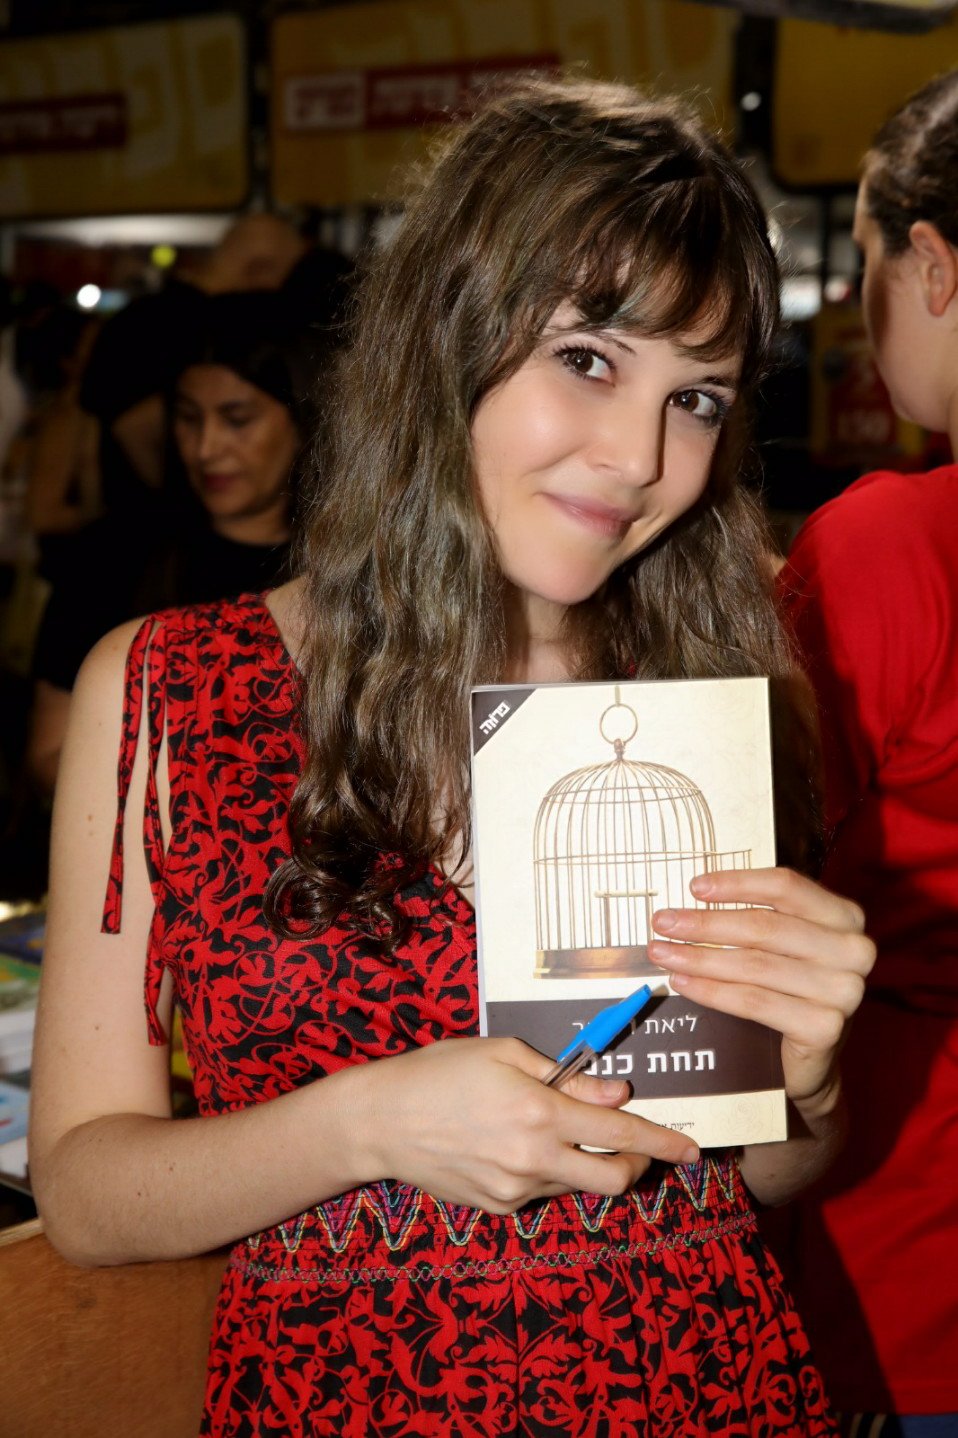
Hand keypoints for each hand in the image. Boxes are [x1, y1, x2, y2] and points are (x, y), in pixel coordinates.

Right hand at [362, 1036, 699, 1214]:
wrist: (380, 1120)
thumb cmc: (441, 1072)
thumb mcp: (504, 1054)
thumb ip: (569, 1076)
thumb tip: (617, 1091)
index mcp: (540, 1112)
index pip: (621, 1131)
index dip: (664, 1142)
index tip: (693, 1149)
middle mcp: (533, 1158)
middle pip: (614, 1180)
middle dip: (637, 1167)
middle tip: (634, 1148)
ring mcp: (514, 1190)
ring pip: (576, 1185)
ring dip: (582, 1162)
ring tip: (544, 1128)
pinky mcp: (496, 1208)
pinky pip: (539, 1192)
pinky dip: (543, 1171)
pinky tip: (509, 1145)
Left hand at [648, 867, 875, 1116]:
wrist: (808, 1062)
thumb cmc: (787, 990)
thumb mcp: (780, 945)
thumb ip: (755, 916)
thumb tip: (692, 896)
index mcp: (844, 917)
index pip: (787, 887)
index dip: (737, 883)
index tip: (694, 887)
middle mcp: (853, 950)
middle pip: (765, 927)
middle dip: (705, 924)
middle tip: (663, 923)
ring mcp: (844, 991)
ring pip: (755, 965)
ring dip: (700, 957)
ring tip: (663, 954)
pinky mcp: (825, 1027)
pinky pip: (754, 1002)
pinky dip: (712, 991)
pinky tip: (684, 983)